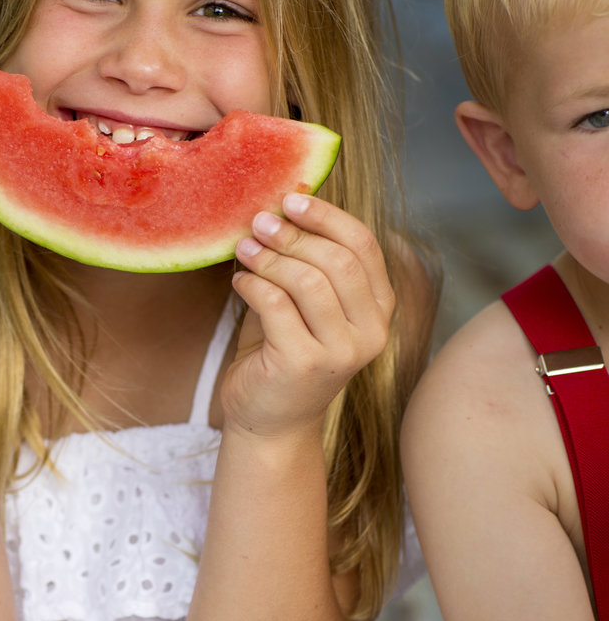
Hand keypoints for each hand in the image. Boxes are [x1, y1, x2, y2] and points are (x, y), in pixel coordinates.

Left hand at [225, 193, 394, 437]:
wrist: (269, 422)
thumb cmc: (283, 354)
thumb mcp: (302, 304)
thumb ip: (303, 261)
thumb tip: (281, 205)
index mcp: (379, 309)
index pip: (364, 247)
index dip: (328, 216)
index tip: (291, 198)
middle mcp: (371, 332)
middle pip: (337, 261)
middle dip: (294, 234)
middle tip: (258, 222)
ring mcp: (341, 351)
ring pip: (308, 281)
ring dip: (270, 257)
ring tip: (244, 248)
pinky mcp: (305, 364)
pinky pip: (276, 305)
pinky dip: (253, 284)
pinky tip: (240, 281)